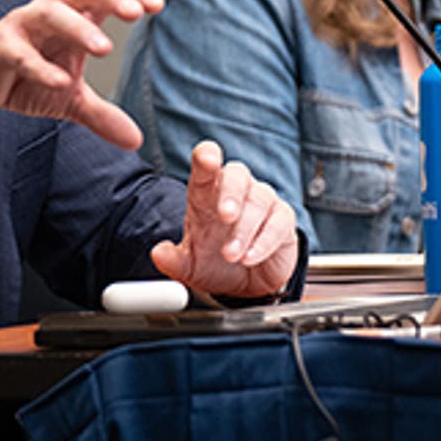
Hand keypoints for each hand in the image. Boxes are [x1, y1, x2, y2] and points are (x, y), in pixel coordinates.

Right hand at [0, 0, 162, 148]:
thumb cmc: (24, 79)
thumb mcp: (69, 100)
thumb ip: (102, 115)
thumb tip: (135, 140)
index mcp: (74, 15)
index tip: (158, 5)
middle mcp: (51, 12)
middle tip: (137, 12)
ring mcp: (23, 26)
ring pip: (52, 13)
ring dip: (80, 28)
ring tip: (105, 47)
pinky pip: (20, 52)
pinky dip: (41, 66)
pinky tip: (60, 81)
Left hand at [149, 142, 298, 297]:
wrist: (246, 282)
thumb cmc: (216, 262)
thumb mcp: (190, 266)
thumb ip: (174, 260)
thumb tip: (158, 253)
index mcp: (206, 192)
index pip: (205, 166)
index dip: (206, 157)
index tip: (207, 159)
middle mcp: (236, 191)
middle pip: (236, 175)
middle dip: (231, 194)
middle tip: (225, 216)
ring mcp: (262, 202)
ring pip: (258, 201)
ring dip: (244, 229)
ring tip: (231, 255)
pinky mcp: (282, 219)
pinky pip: (279, 222)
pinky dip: (264, 241)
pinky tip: (250, 258)